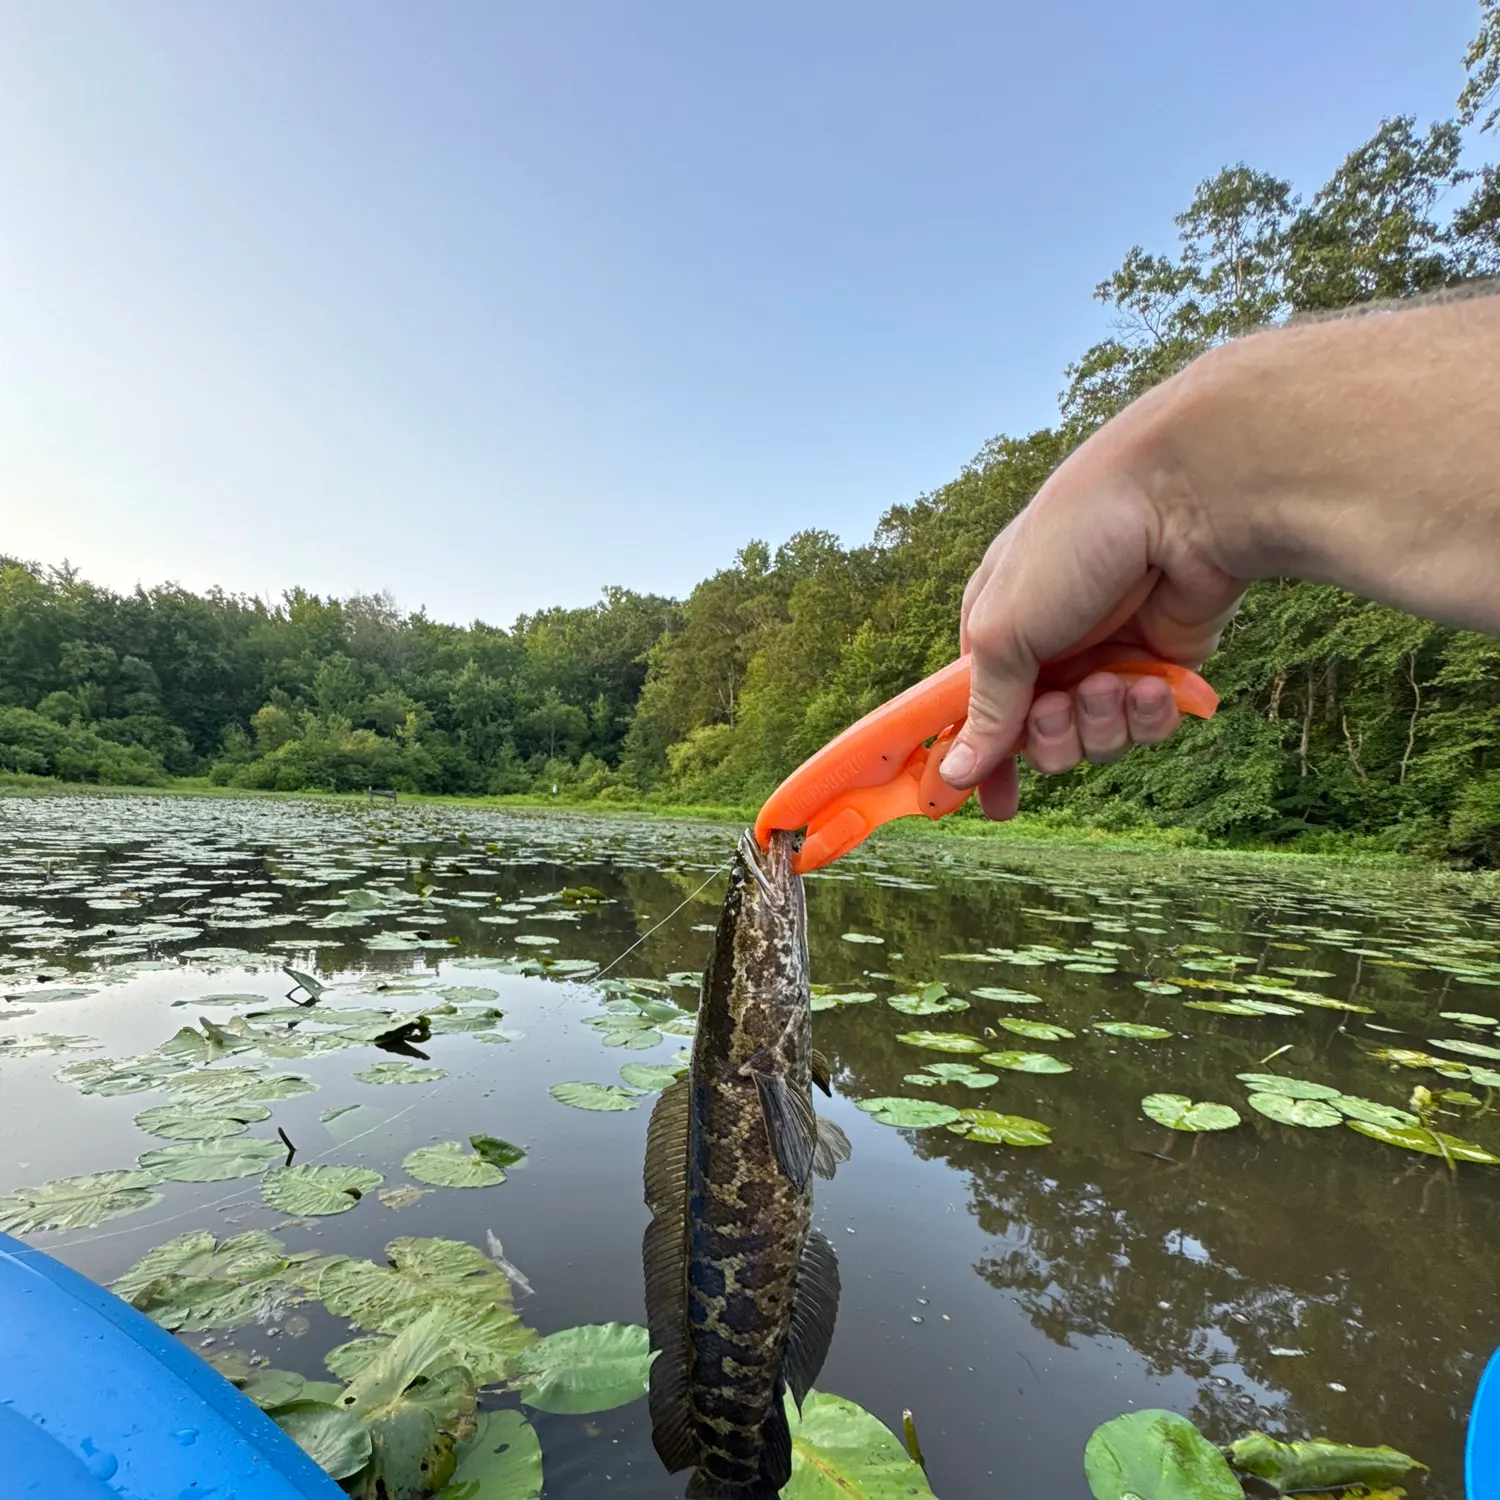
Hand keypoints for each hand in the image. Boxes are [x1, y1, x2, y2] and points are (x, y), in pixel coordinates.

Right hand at [939, 412, 1242, 819]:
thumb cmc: (1075, 541)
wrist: (1185, 498)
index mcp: (998, 625)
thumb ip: (984, 708)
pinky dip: (1147, 714)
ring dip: (1100, 722)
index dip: (974, 756)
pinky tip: (1153, 682)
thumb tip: (953, 773)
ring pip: (1093, 740)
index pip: (975, 709)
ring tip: (1114, 683)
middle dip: (1049, 736)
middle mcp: (1051, 645)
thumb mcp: (1005, 627)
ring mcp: (1108, 656)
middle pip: (1037, 738)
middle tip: (1061, 705)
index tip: (970, 801)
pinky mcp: (1164, 666)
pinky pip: (1144, 726)